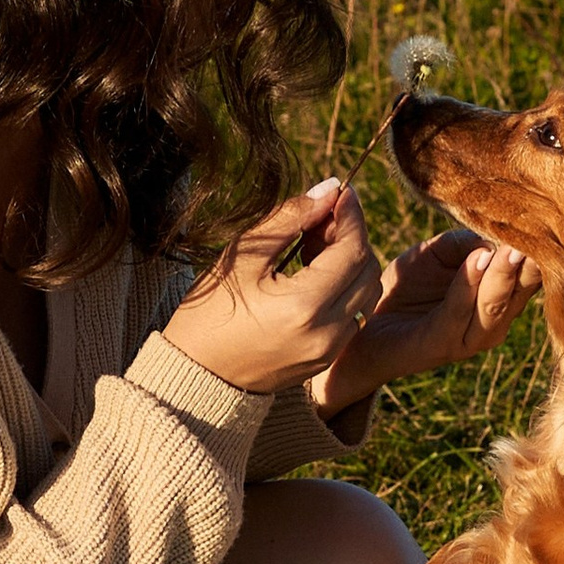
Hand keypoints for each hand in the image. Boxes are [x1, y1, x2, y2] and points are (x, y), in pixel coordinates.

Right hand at [166, 179, 383, 396]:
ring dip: (351, 262)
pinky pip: (353, 315)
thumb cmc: (210, 311)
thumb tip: (328, 189)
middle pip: (367, 271)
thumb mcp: (243, 255)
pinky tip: (313, 273)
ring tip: (313, 244)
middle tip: (321, 217)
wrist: (196, 374)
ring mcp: (330, 351)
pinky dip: (344, 288)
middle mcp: (327, 333)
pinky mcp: (326, 359)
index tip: (342, 192)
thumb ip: (289, 218)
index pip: (352, 250)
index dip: (351, 216)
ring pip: (366, 294)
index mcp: (304, 307)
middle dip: (352, 236)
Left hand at [312, 227, 537, 419]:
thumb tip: (495, 229)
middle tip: (542, 230)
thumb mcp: (440, 255)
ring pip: (495, 304)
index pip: (533, 272)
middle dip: (532, 260)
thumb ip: (468, 242)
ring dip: (504, 273)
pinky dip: (469, 286)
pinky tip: (478, 259)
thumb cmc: (406, 290)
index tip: (552, 213)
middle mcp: (494, 322)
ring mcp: (468, 338)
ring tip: (513, 246)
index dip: (543, 246)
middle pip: (523, 289)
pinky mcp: (438, 344)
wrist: (362, 329)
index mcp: (500, 299)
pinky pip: (458, 313)